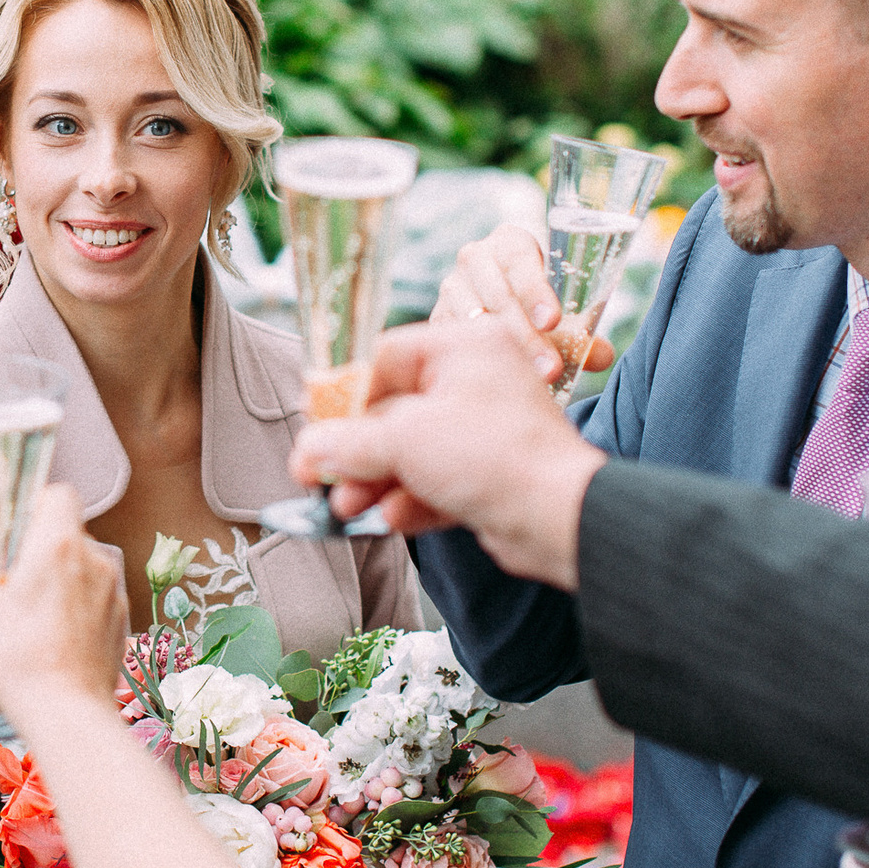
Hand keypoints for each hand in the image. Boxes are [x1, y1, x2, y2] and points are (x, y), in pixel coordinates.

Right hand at [0, 485, 121, 727]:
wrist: (69, 717)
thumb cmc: (23, 663)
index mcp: (58, 546)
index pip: (58, 495)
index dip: (33, 504)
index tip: (10, 528)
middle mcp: (93, 562)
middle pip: (67, 533)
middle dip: (37, 550)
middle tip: (7, 581)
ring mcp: (111, 593)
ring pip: (82, 568)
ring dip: (57, 581)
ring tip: (27, 615)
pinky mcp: (119, 623)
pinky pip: (94, 599)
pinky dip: (74, 608)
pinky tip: (50, 638)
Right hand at [291, 320, 604, 587]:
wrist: (562, 519)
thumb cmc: (494, 458)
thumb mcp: (404, 440)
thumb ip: (347, 442)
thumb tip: (307, 450)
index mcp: (464, 347)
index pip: (383, 358)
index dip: (341, 394)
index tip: (312, 426)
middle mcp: (476, 381)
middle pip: (392, 410)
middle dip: (354, 451)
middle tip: (317, 476)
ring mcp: (484, 429)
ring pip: (410, 451)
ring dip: (375, 481)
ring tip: (347, 507)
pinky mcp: (489, 474)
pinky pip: (435, 480)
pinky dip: (411, 499)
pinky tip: (392, 518)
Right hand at [432, 223, 612, 385]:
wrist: (498, 313)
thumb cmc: (538, 308)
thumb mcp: (562, 313)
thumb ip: (583, 334)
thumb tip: (599, 354)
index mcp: (510, 243)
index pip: (520, 259)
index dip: (535, 290)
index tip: (553, 321)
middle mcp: (475, 258)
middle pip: (497, 293)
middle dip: (526, 334)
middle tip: (551, 368)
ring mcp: (451, 287)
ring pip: (473, 319)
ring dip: (502, 352)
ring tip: (530, 380)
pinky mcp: (436, 318)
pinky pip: (452, 340)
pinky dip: (476, 360)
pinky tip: (497, 381)